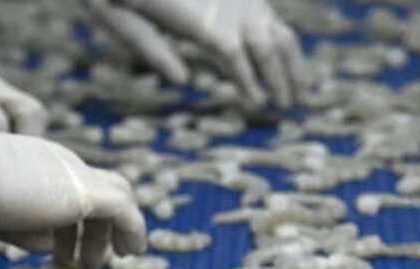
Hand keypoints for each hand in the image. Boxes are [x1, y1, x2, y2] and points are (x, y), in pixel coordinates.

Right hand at [0, 113, 146, 268]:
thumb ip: (24, 228)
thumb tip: (48, 245)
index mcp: (39, 164)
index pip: (67, 187)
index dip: (69, 221)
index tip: (59, 246)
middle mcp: (62, 165)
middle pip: (96, 192)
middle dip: (93, 230)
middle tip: (85, 261)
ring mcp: (77, 176)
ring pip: (114, 200)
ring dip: (110, 235)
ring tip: (100, 264)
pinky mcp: (87, 192)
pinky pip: (123, 211)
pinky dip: (132, 230)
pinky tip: (132, 251)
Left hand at [90, 0, 306, 107]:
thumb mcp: (119, 14)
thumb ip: (148, 46)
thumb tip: (183, 81)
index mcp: (199, 15)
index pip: (231, 53)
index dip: (247, 80)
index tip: (256, 102)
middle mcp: (227, 5)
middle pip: (265, 45)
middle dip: (280, 78)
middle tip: (287, 107)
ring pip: (277, 33)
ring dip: (292, 64)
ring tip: (300, 92)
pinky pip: (270, 22)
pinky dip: (282, 46)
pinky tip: (286, 67)